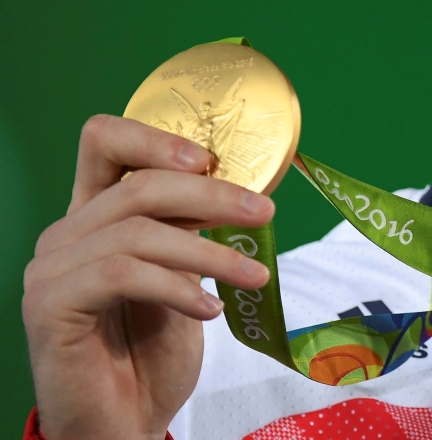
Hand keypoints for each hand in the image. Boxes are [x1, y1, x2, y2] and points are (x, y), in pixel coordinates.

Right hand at [22, 115, 273, 439]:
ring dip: (209, 252)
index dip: (156, 138)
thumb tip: (240, 190)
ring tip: (253, 276)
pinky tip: (209, 310)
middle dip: (212, 195)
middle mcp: (67, 233)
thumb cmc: (153, 350)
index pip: (105, 141)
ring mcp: (52, 268)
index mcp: (95, 214)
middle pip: (138, 183)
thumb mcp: (184, 275)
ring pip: (138, 231)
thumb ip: (191, 230)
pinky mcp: (49, 305)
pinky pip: (122, 274)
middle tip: (263, 213)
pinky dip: (177, 287)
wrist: (124, 422)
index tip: (212, 161)